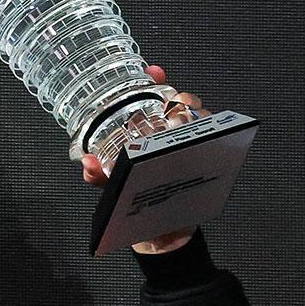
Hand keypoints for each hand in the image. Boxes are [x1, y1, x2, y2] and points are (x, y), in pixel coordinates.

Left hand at [77, 66, 209, 258]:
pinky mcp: (207, 159)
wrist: (161, 234)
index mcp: (145, 134)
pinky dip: (215, 133)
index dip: (154, 81)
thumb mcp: (112, 188)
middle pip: (181, 102)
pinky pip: (216, 141)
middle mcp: (168, 135)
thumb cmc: (135, 204)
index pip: (151, 99)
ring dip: (198, 115)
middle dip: (181, 96)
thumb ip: (99, 176)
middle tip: (176, 105)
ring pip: (201, 118)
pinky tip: (208, 136)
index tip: (154, 71)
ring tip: (189, 123)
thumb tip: (89, 163)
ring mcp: (188, 146)